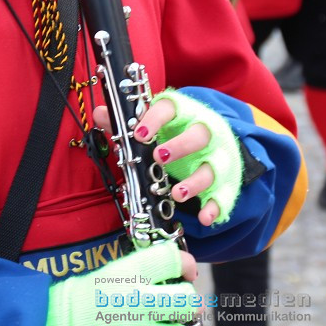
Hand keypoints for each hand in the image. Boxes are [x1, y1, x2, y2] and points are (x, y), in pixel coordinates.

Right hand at [45, 240, 199, 325]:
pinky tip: (150, 324)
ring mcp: (142, 325)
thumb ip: (146, 267)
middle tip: (179, 300)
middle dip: (187, 299)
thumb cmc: (88, 295)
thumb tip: (175, 269)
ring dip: (175, 320)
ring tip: (161, 317)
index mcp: (132, 272)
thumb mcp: (115, 270)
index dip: (187, 263)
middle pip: (188, 298)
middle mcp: (141, 299)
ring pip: (181, 324)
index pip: (174, 259)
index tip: (186, 269)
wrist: (67, 320)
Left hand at [95, 89, 244, 227]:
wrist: (214, 139)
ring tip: (178, 194)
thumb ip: (128, 122)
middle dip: (181, 146)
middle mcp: (205, 131)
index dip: (154, 119)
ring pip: (213, 166)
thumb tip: (99, 114)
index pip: (170, 109)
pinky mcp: (226, 179)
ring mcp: (218, 156)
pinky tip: (204, 218)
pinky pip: (224, 194)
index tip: (139, 133)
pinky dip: (215, 206)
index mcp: (183, 113)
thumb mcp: (154, 124)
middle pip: (200, 134)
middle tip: (159, 157)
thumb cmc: (176, 130)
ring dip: (196, 181)